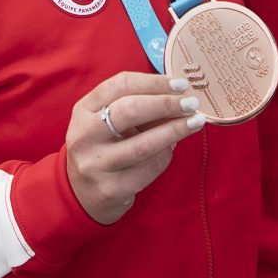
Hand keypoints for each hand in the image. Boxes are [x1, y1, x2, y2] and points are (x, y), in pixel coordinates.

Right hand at [65, 72, 206, 224]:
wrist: (81, 195)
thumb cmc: (102, 148)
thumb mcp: (105, 122)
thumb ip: (134, 108)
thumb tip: (176, 96)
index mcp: (83, 110)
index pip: (121, 85)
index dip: (154, 82)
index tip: (180, 84)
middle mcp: (85, 135)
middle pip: (130, 110)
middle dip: (166, 104)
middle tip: (191, 103)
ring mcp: (96, 164)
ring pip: (143, 144)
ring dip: (175, 130)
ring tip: (196, 122)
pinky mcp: (110, 189)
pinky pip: (148, 169)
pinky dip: (166, 155)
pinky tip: (174, 147)